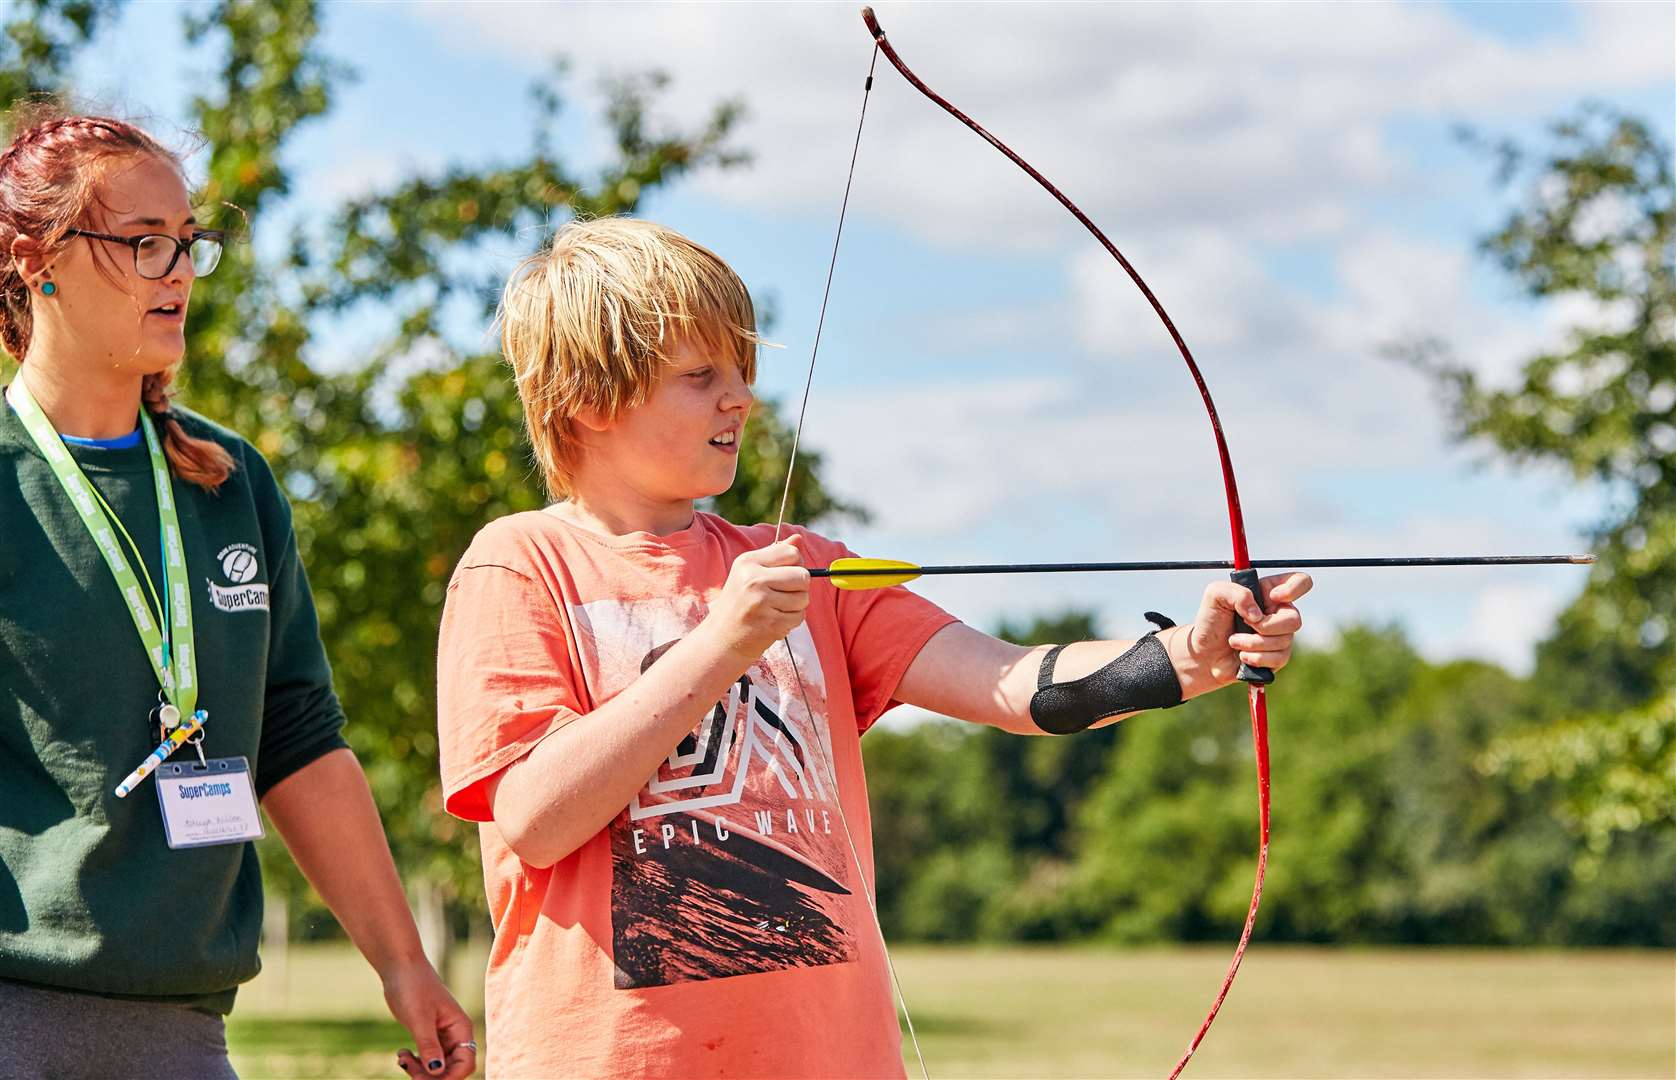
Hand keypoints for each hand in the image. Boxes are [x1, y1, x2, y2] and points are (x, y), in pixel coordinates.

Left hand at [386, 959, 476, 1078]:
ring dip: (420, 1070)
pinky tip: (402, 1054)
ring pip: (438, 1066)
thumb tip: (438, 1071)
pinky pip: (428, 1058)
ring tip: (402, 1058)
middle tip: (406, 1066)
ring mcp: (442, 1035)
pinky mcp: (429, 1034)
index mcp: (460, 1028)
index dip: (449, 1077)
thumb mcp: (419, 1019)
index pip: (466, 1064)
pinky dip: (416, 1062)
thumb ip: (429, 1045)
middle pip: (451, 1068)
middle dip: (431, 1075)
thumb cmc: (413, 987)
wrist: (401, 967)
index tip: (424, 1078)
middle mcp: (455, 1034)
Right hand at [701, 536, 811, 661]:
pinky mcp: (770, 623)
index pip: (792, 553)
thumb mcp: (750, 572)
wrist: (721, 638)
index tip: (784, 575)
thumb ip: (776, 554)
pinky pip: (799, 616)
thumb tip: (799, 538)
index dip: (795, 564)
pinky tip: (775, 620)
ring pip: (804, 597)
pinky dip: (792, 620)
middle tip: (783, 594)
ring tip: (777, 608)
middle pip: (803, 576)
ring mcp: (761, 602)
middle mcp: (753, 579)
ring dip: (797, 605)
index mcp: (748, 562)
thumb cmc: (739, 601)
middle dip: (799, 586)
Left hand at [1176, 572, 1311, 687]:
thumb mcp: (1215, 595)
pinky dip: (1257, 658)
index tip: (1272, 597)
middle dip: (1265, 626)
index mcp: (1268, 591)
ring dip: (1253, 643)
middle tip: (1244, 624)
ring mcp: (1280, 636)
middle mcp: (1278, 613)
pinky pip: (1279, 658)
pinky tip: (1242, 656)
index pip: (1301, 581)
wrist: (1204, 654)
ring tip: (1234, 642)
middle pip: (1294, 619)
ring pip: (1284, 641)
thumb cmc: (1210, 620)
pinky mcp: (1277, 657)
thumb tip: (1258, 615)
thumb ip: (1237, 593)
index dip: (1294, 588)